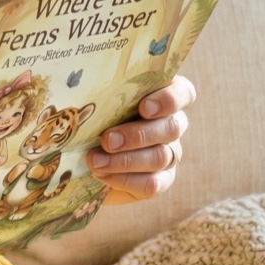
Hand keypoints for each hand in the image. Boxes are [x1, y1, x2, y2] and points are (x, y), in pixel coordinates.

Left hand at [90, 74, 193, 205]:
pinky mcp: (161, 180)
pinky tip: (102, 175)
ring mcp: (170, 153)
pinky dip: (125, 180)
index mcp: (160, 96)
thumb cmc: (91, 119)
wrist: (83, 158)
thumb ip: (97, 91)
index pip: (183, 92)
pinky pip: (153, 183)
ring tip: (95, 161)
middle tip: (108, 140)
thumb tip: (81, 81)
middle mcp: (171, 124)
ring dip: (126, 160)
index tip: (144, 107)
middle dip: (138, 135)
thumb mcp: (93, 102)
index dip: (170, 99)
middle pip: (172, 128)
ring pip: (161, 157)